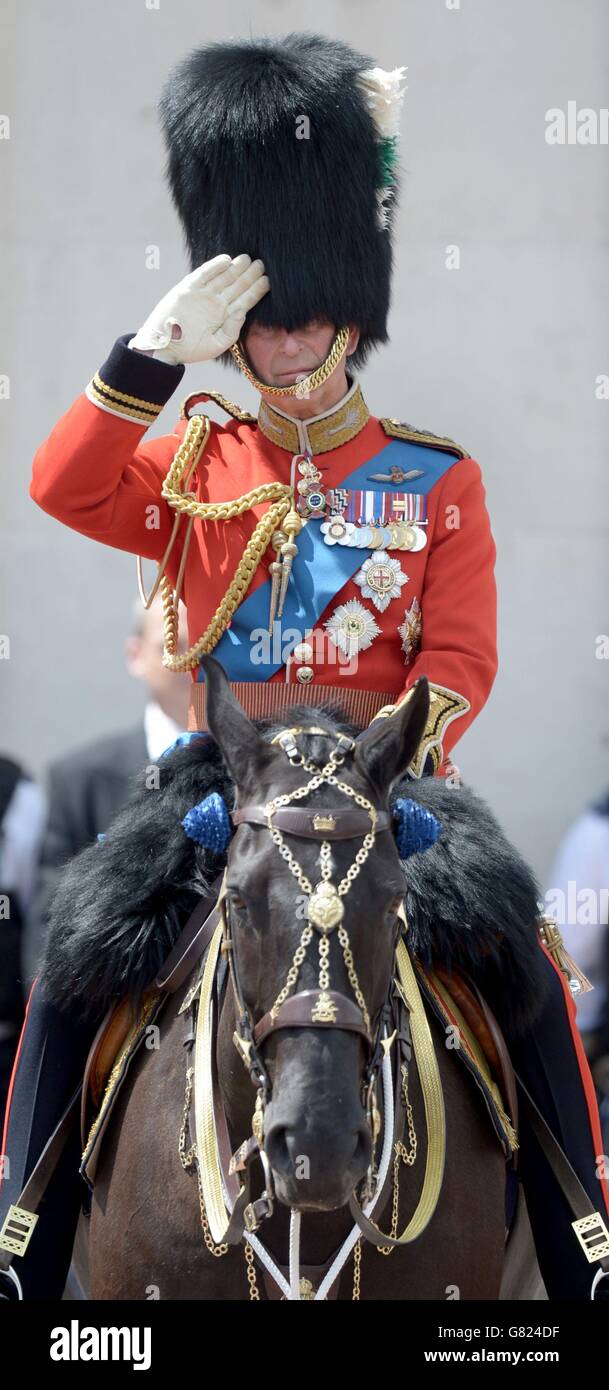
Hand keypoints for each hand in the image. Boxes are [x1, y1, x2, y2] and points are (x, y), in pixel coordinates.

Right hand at [129, 253, 269, 364]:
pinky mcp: (189, 288)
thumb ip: (231, 331)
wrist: (165, 345)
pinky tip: (227, 260)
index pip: (246, 300)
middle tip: (261, 263)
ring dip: (236, 268)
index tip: (267, 280)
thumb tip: (242, 312)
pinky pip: (204, 274)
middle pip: (237, 285)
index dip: (257, 290)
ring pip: (224, 277)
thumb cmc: (191, 350)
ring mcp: (204, 294)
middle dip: (249, 275)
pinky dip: (214, 266)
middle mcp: (217, 303)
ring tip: (248, 259)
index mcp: (226, 316)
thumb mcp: (216, 346)